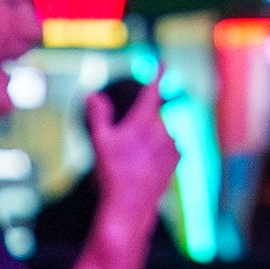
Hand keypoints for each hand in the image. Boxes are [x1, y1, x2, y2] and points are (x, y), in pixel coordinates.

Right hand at [90, 82, 177, 228]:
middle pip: (152, 117)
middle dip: (141, 126)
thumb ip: (98, 114)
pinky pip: (168, 147)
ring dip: (150, 140)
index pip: (154, 89)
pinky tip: (146, 166)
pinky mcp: (177, 158)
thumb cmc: (112, 173)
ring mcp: (172, 144)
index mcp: (144, 120)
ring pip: (160, 133)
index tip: (162, 63)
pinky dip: (159, 152)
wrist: (131, 205)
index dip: (158, 74)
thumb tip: (92, 94)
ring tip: (134, 161)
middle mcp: (162, 128)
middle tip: (125, 147)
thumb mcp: (100, 142)